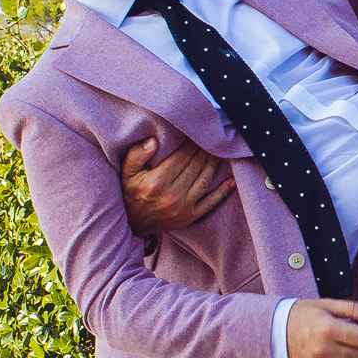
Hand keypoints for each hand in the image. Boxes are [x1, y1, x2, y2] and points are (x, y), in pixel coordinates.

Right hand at [120, 137, 234, 236]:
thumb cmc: (130, 194)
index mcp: (158, 181)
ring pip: (205, 180)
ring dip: (214, 164)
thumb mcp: (126, 172)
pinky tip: (231, 180)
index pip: (182, 156)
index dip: (192, 142)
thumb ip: (137, 154)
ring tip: (219, 151)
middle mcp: (173, 195)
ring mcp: (184, 207)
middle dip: (205, 149)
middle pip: (196, 166)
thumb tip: (154, 141)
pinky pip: (211, 203)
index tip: (198, 132)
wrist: (132, 225)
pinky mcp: (191, 217)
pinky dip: (223, 192)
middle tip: (212, 137)